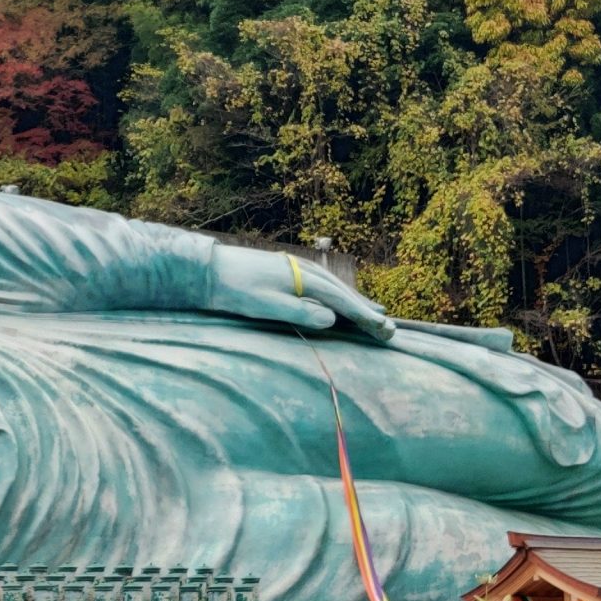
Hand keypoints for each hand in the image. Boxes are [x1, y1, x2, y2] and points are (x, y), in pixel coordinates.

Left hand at [202, 246, 395, 342]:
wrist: (209, 269)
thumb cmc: (235, 289)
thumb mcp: (266, 305)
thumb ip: (300, 313)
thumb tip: (332, 319)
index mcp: (304, 279)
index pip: (342, 302)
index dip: (365, 318)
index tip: (385, 331)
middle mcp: (306, 270)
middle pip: (344, 294)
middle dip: (367, 312)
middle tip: (390, 331)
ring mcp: (298, 269)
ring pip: (335, 289)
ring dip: (356, 304)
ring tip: (377, 315)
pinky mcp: (289, 272)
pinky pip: (323, 287)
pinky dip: (339, 297)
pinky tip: (341, 303)